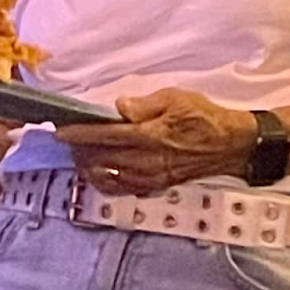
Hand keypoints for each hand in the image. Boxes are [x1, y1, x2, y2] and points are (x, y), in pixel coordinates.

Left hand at [57, 88, 256, 196]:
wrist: (229, 146)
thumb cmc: (204, 118)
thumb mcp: (177, 99)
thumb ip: (146, 104)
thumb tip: (120, 107)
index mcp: (150, 136)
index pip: (105, 136)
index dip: (80, 135)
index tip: (60, 131)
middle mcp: (147, 161)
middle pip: (101, 159)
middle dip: (79, 150)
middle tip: (67, 140)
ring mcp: (150, 178)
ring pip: (107, 178)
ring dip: (88, 167)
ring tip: (79, 155)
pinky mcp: (155, 187)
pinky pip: (121, 190)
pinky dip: (103, 182)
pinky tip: (97, 173)